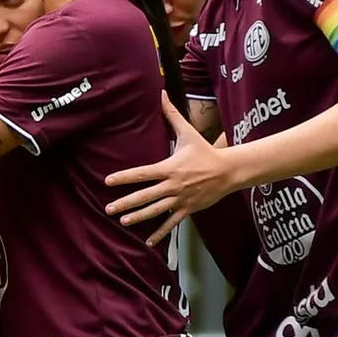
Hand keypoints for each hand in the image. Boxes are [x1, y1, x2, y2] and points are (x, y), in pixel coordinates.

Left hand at [104, 95, 240, 245]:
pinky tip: (148, 242)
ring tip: (123, 222)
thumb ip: (172, 115)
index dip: (125, 177)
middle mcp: (173, 185)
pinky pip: (171, 223)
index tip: (108, 180)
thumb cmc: (205, 152)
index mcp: (170, 168)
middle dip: (127, 203)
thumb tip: (162, 94)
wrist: (229, 171)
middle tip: (109, 209)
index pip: (142, 173)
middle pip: (146, 195)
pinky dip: (160, 233)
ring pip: (156, 210)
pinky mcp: (188, 209)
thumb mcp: (188, 133)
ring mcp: (180, 199)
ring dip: (139, 217)